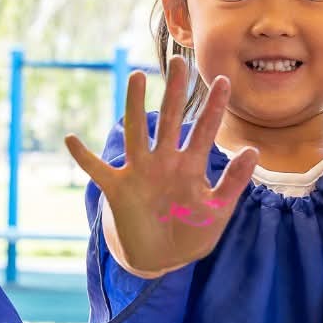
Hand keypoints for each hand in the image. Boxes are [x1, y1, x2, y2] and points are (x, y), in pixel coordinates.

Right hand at [64, 56, 257, 275]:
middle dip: (175, 92)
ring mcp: (140, 172)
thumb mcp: (218, 211)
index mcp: (190, 166)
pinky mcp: (119, 189)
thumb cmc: (190, 234)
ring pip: (137, 133)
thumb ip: (234, 183)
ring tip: (137, 78)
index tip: (223, 80)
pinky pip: (97, 170)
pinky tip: (70, 140)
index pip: (205, 130)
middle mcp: (164, 162)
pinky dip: (83, 157)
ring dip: (135, 106)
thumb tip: (252, 150)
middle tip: (179, 62)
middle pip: (171, 120)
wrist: (161, 260)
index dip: (214, 107)